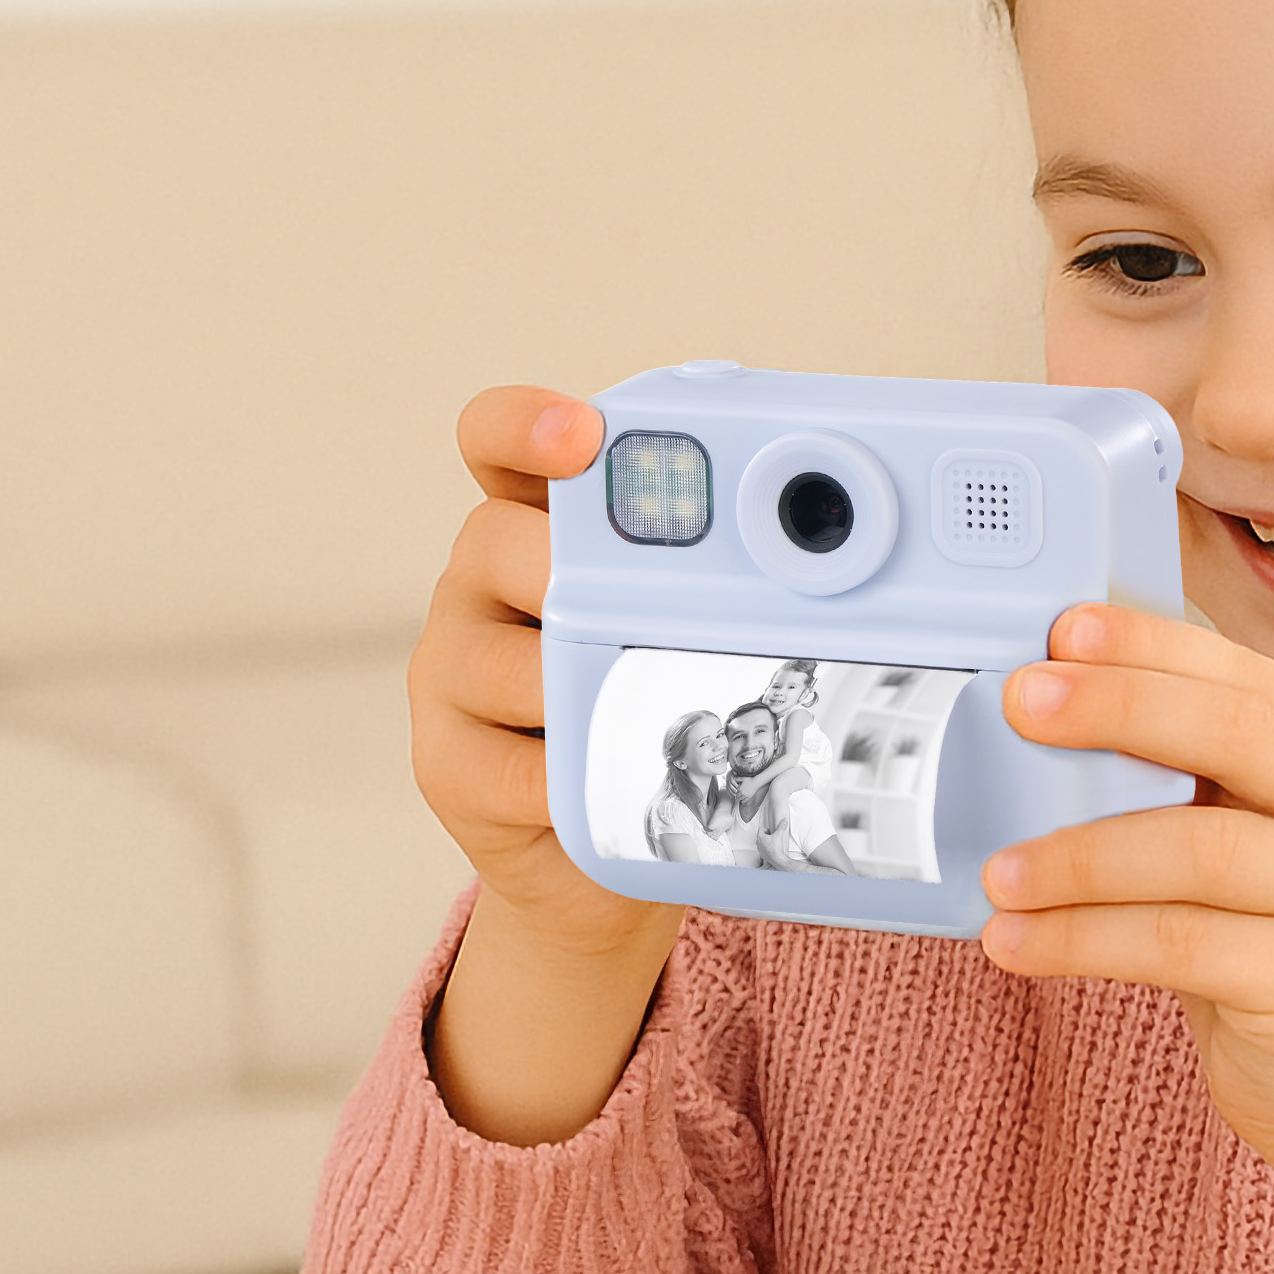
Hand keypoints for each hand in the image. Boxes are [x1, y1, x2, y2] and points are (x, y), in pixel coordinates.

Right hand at [408, 386, 677, 964]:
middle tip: (631, 600)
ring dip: (573, 686)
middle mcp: (476, 585)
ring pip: (499, 660)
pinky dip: (565, 780)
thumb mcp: (681, 622)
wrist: (590, 850)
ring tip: (639, 707)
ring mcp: (450, 674)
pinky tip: (609, 784)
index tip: (581, 432)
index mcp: (532, 525)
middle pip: (492, 539)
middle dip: (565, 564)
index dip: (526, 423)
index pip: (498, 442)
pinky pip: (504, 767)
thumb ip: (718, 571)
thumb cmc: (649, 708)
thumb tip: (828, 556)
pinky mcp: (446, 765)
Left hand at [979, 604, 1273, 1273]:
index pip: (1244, 674)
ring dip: (1079, 855)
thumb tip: (1050, 693)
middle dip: (1119, 707)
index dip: (1153, 645)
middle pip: (1237, 733)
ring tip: (996, 873)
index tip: (1063, 629)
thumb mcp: (1251, 835)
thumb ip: (1187, 770)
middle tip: (1017, 702)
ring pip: (1197, 850)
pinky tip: (1014, 944)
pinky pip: (1176, 945)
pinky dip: (1080, 940)